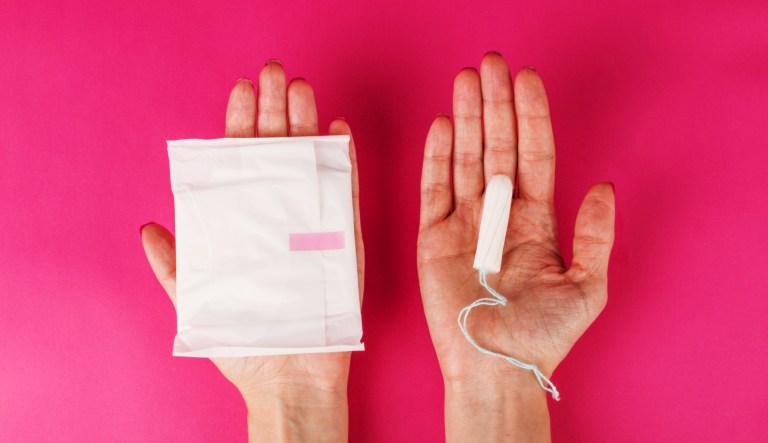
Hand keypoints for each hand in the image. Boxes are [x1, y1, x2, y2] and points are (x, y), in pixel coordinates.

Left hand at [141, 60, 363, 442]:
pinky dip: (344, 163)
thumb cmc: (246, 340)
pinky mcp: (343, 241)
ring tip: (302, 91)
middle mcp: (279, 218)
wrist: (290, 378)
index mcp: (244, 224)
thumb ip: (175, 265)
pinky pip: (345, 196)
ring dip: (308, 126)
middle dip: (276, 110)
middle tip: (275, 74)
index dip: (240, 125)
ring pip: (312, 165)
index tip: (240, 91)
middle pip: (278, 154)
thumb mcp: (198, 300)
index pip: (241, 163)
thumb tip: (147, 229)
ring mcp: (313, 226)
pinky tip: (338, 132)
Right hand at [417, 52, 614, 440]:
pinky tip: (444, 125)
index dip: (531, 117)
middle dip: (496, 104)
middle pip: (497, 147)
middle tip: (491, 63)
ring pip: (465, 159)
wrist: (495, 367)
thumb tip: (602, 186)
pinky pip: (434, 190)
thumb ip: (595, 234)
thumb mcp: (586, 287)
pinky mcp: (433, 238)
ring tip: (467, 80)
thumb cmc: (541, 335)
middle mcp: (499, 215)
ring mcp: (464, 223)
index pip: (534, 156)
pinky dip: (437, 157)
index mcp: (536, 221)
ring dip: (468, 119)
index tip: (527, 80)